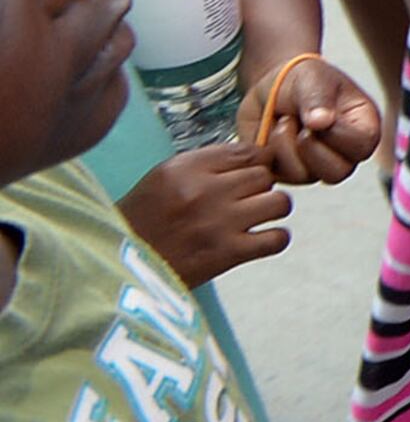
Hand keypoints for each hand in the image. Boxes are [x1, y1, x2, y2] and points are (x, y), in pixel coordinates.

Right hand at [117, 145, 290, 287]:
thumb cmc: (141, 224)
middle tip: (244, 201)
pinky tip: (257, 241)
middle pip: (265, 175)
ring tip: (254, 218)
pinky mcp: (227, 254)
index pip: (247, 150)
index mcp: (184, 169)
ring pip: (279, 202)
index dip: (255, 162)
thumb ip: (206, 164)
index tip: (251, 173)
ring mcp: (218, 223)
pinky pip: (277, 239)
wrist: (117, 271)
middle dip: (259, 187)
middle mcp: (204, 191)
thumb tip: (254, 155)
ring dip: (271, 211)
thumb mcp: (162, 180)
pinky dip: (274, 240)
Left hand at [243, 51, 382, 184]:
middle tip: (299, 122)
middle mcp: (344, 152)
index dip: (336, 135)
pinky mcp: (289, 173)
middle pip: (338, 172)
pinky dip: (270, 153)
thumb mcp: (313, 78)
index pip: (363, 145)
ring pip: (305, 176)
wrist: (270, 86)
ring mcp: (317, 166)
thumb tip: (322, 123)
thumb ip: (318, 98)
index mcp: (363, 126)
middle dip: (309, 146)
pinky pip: (280, 176)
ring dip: (285, 146)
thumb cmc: (303, 78)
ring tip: (284, 121)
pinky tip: (272, 133)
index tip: (318, 116)